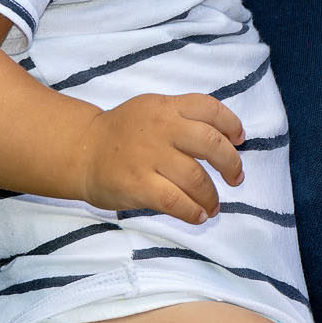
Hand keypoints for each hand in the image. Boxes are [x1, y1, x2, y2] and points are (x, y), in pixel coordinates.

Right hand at [76, 92, 245, 222]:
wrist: (82, 151)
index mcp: (166, 107)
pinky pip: (175, 201)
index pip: (209, 108)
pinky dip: (192, 211)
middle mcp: (161, 128)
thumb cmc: (123, 133)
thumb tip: (225, 138)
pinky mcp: (138, 185)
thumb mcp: (153, 110)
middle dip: (231, 163)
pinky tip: (198, 215)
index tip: (239, 140)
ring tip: (214, 205)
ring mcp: (149, 157)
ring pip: (196, 177)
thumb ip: (183, 118)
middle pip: (210, 143)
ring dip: (212, 196)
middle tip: (236, 178)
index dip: (231, 124)